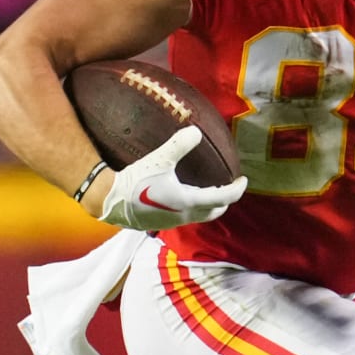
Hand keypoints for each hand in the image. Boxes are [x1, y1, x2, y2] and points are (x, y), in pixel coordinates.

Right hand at [99, 126, 247, 230]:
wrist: (110, 201)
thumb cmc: (136, 181)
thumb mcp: (159, 160)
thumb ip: (178, 145)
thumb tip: (196, 131)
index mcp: (188, 201)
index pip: (222, 198)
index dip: (236, 190)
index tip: (243, 180)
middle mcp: (184, 215)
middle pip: (213, 212)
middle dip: (224, 201)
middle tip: (229, 188)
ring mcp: (172, 222)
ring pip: (199, 216)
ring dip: (209, 206)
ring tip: (210, 191)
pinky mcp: (160, 223)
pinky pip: (185, 217)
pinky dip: (194, 208)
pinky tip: (185, 197)